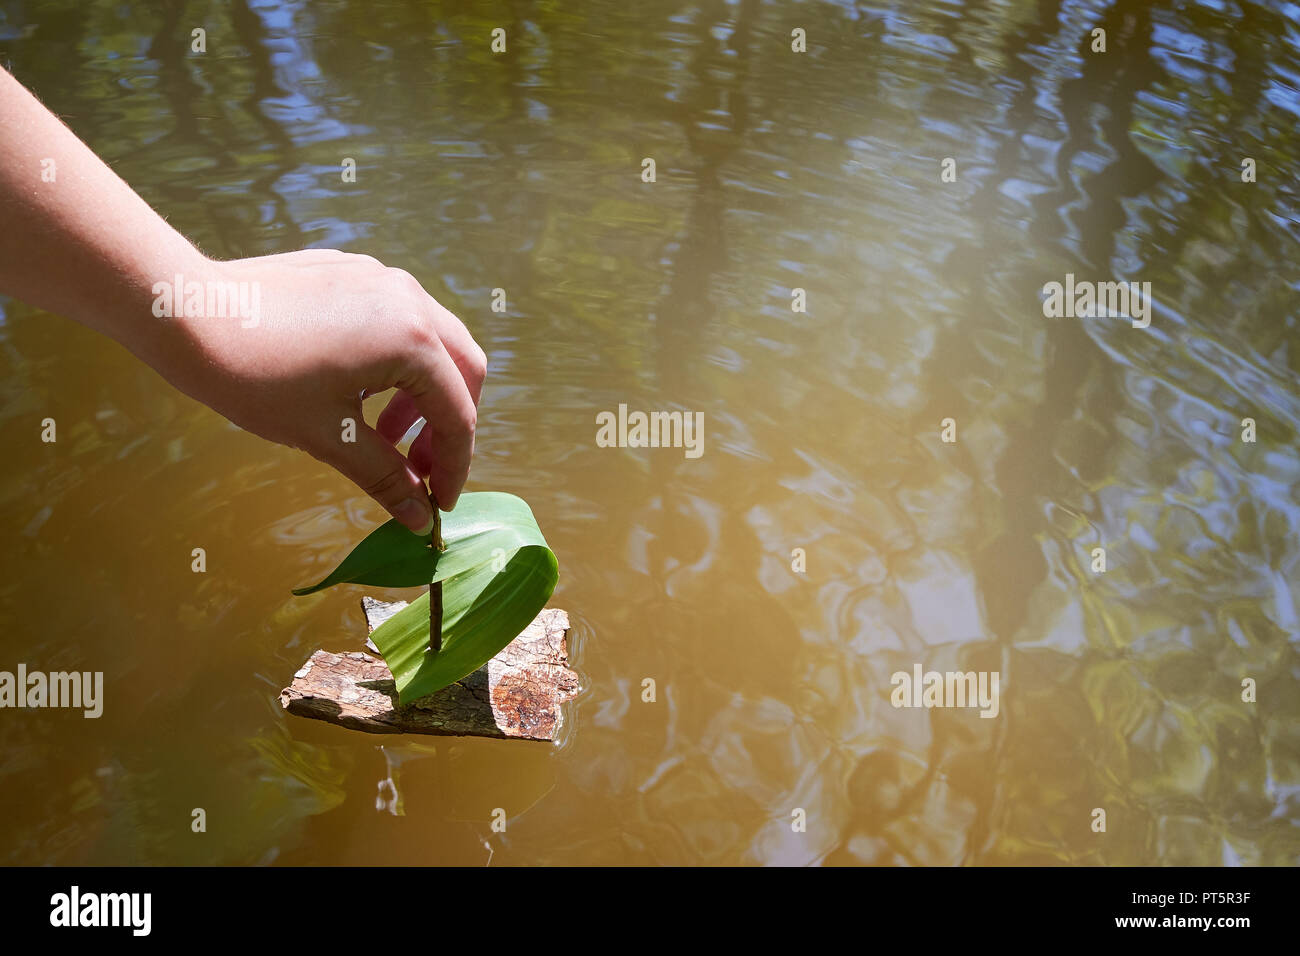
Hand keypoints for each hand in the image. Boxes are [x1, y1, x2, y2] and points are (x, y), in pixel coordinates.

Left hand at [153, 249, 485, 531]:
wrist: (185, 313)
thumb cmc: (255, 375)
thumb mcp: (327, 436)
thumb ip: (385, 475)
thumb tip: (421, 518)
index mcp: (412, 340)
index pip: (457, 413)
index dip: (454, 466)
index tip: (440, 505)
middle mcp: (410, 300)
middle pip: (463, 370)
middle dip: (448, 425)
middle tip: (421, 470)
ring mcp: (382, 278)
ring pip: (433, 341)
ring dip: (422, 394)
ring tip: (385, 434)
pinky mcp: (353, 270)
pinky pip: (398, 319)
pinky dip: (397, 362)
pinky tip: (358, 390)